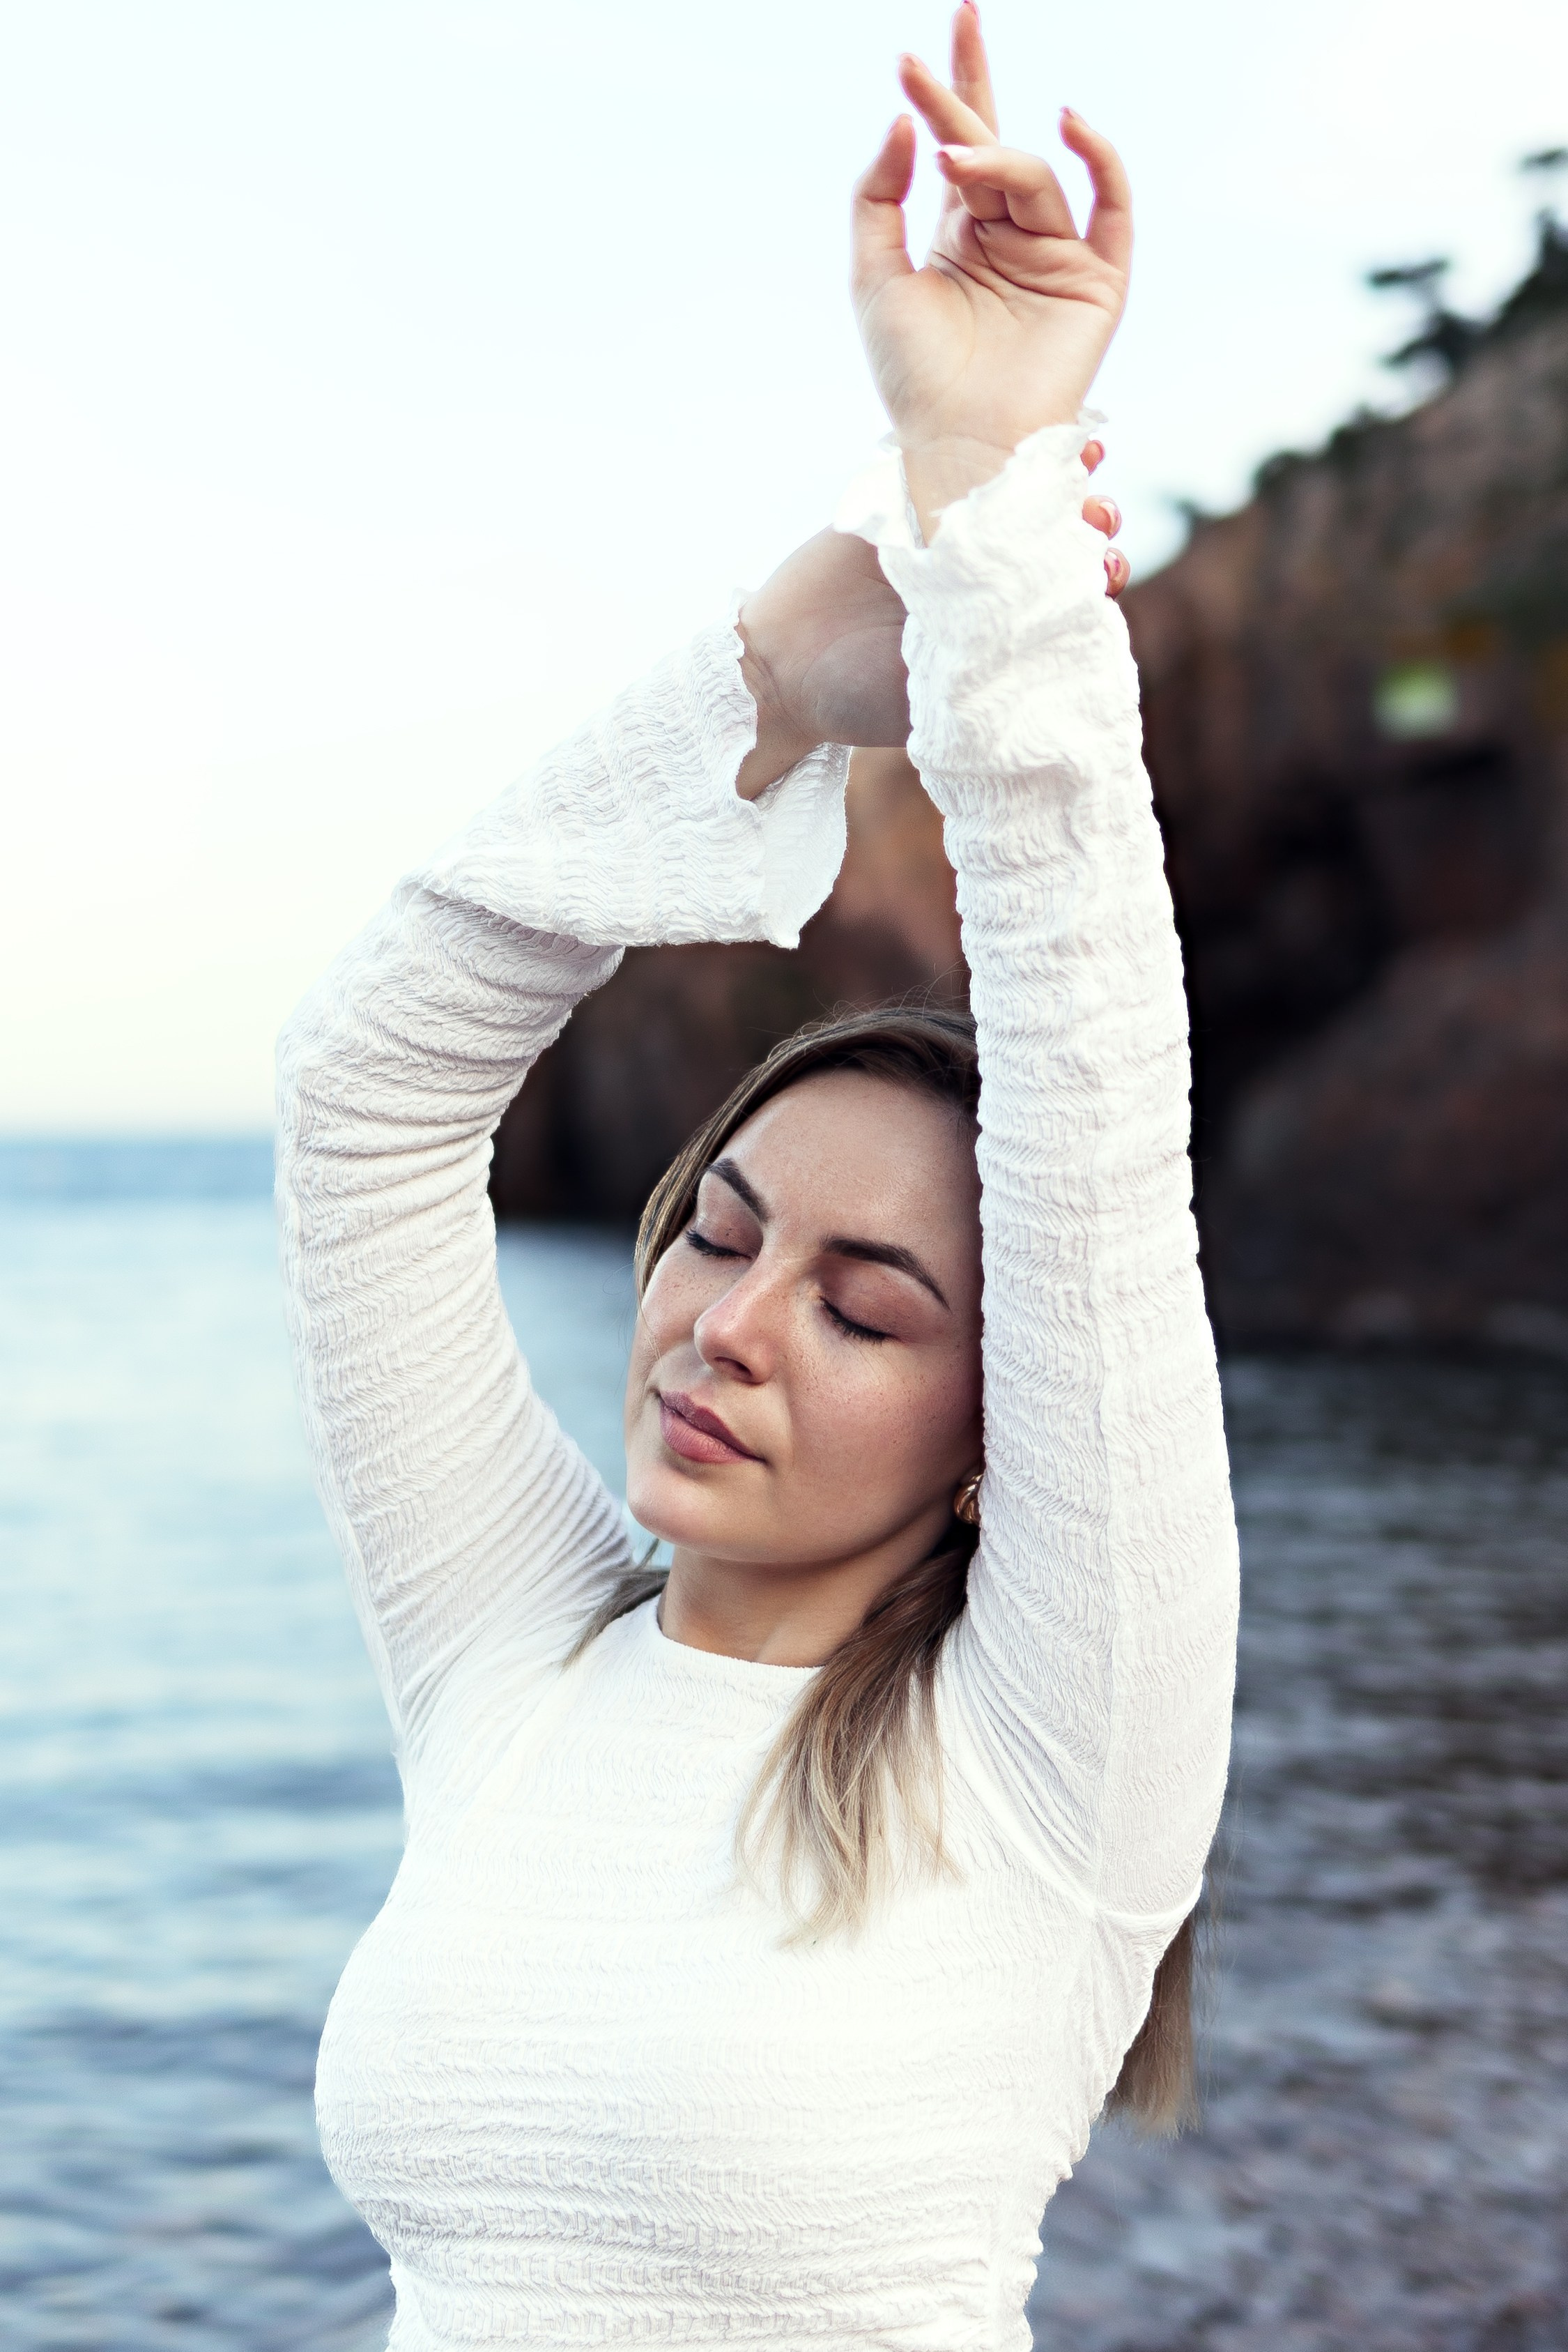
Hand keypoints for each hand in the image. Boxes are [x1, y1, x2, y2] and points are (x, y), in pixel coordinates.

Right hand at [735, 442, 1127, 798]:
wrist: (781, 669)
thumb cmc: (855, 701)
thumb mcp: (927, 706)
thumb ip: (975, 683)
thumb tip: (1035, 675)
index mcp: (996, 630)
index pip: (1061, 602)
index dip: (1091, 584)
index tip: (1109, 572)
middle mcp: (981, 581)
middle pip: (1052, 545)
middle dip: (1083, 531)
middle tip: (1098, 519)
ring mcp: (946, 537)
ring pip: (1014, 499)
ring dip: (1049, 482)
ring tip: (1079, 466)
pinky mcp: (905, 502)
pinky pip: (948, 465)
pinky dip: (987, 447)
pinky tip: (1015, 430)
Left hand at [852, 5, 1131, 538]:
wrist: (954, 443)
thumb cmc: (911, 375)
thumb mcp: (874, 274)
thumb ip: (877, 194)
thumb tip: (907, 121)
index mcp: (960, 232)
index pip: (961, 141)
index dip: (950, 85)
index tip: (915, 47)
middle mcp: (1009, 235)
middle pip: (995, 144)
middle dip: (967, 90)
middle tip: (944, 35)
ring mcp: (1056, 255)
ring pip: (1034, 177)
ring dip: (996, 158)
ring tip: (951, 156)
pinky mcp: (1096, 282)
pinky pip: (1112, 208)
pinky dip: (1100, 162)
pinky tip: (1069, 123)